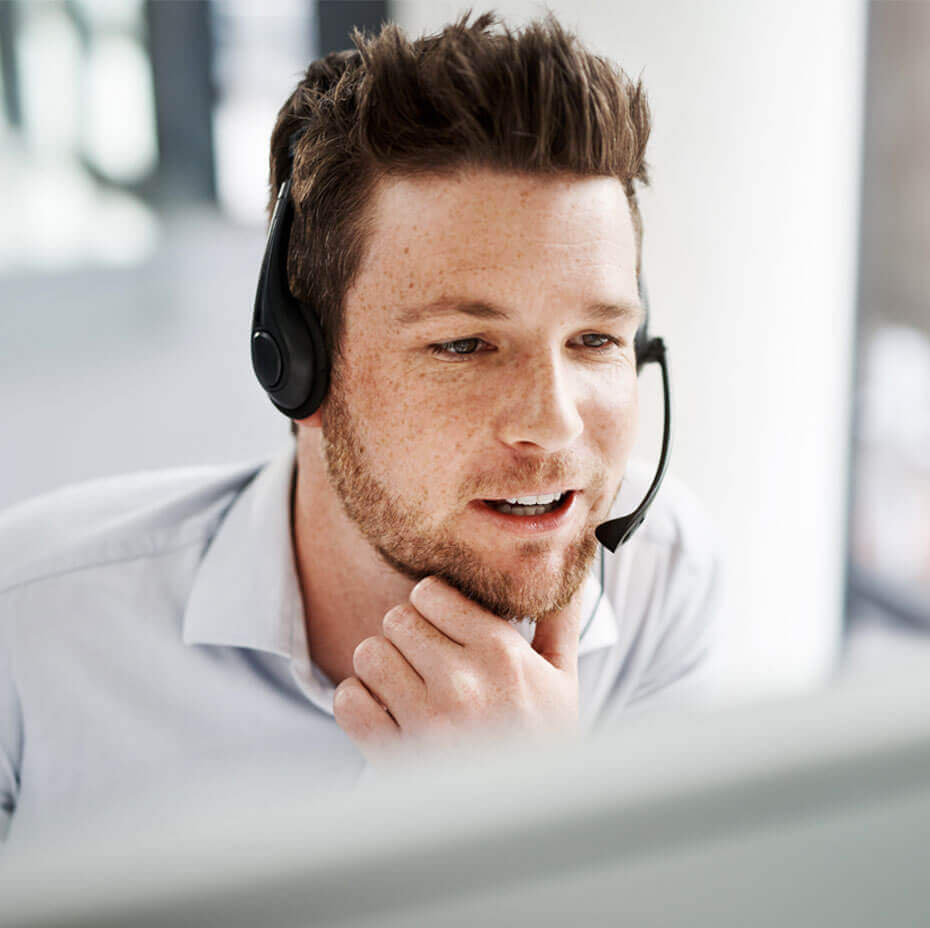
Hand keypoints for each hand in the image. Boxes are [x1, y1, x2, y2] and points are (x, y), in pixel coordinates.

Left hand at [333, 576, 583, 763]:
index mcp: (502, 654)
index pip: (430, 592)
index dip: (431, 605)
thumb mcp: (563, 681)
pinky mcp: (395, 757)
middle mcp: (462, 682)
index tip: (441, 625)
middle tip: (424, 659)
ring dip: (380, 667)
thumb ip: (559, 622)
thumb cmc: (545, 746)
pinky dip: (356, 703)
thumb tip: (570, 570)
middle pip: (396, 618)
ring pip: (368, 653)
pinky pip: (348, 701)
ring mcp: (426, 721)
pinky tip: (383, 713)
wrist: (528, 824)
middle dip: (407, 635)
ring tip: (403, 686)